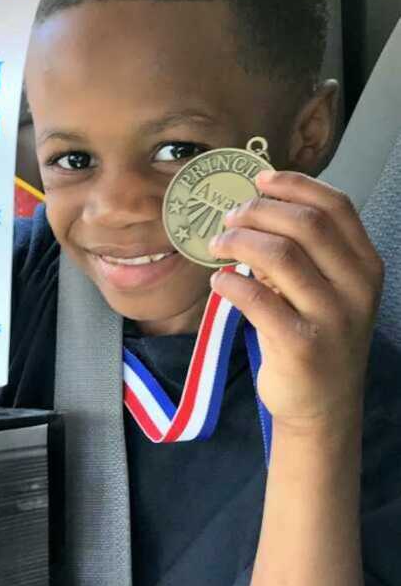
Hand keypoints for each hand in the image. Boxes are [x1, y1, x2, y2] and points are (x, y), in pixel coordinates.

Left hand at [208, 171, 383, 431]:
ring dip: (239, 241)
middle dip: (259, 211)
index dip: (295, 185)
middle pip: (306, 224)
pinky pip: (257, 298)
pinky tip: (220, 281)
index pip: (336, 206)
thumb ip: (307, 252)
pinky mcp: (301, 345)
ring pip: (280, 255)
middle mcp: (356, 288)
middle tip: (228, 217)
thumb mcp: (329, 290)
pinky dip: (230, 282)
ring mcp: (332, 317)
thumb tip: (258, 205)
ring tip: (218, 245)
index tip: (260, 179)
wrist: (323, 406)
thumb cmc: (317, 336)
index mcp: (365, 265)